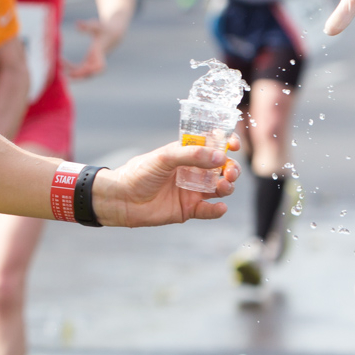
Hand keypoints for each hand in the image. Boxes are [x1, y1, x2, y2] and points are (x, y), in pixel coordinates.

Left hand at [64, 19, 107, 78]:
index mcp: (100, 53)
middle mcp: (97, 60)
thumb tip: (77, 24)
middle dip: (77, 76)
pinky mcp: (89, 62)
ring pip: (82, 73)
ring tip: (58, 70)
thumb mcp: (97, 25)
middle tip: (64, 77)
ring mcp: (93, 63)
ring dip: (71, 73)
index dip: (90, 70)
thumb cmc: (104, 29)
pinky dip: (70, 67)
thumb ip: (88, 25)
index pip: (98, 66)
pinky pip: (79, 68)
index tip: (79, 70)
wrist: (113, 34)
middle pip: (89, 74)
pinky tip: (60, 61)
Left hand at [90, 137, 239, 227]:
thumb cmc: (139, 173)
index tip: (233, 145)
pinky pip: (208, 210)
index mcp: (186, 153)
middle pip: (221, 168)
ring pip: (219, 188)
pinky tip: (219, 208)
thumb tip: (220, 157)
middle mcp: (192, 171)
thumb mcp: (165, 158)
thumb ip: (192, 155)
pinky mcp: (188, 209)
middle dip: (231, 169)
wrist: (121, 199)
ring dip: (227, 187)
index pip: (212, 145)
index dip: (226, 143)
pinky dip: (217, 210)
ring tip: (223, 187)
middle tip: (229, 172)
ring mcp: (191, 190)